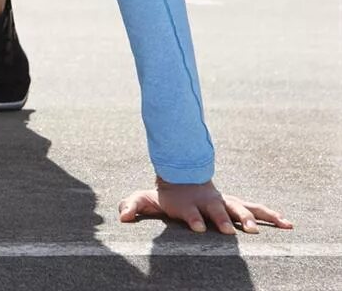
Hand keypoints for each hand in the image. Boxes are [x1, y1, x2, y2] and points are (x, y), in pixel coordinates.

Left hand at [119, 178, 292, 233]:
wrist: (181, 177)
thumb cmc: (165, 194)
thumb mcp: (146, 199)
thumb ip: (133, 205)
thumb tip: (121, 216)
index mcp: (189, 203)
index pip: (191, 212)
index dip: (193, 219)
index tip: (197, 227)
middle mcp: (209, 201)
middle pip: (218, 210)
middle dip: (224, 219)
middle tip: (229, 230)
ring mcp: (224, 202)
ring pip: (240, 208)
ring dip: (250, 217)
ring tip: (262, 227)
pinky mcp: (235, 205)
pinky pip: (255, 209)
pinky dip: (271, 215)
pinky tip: (288, 223)